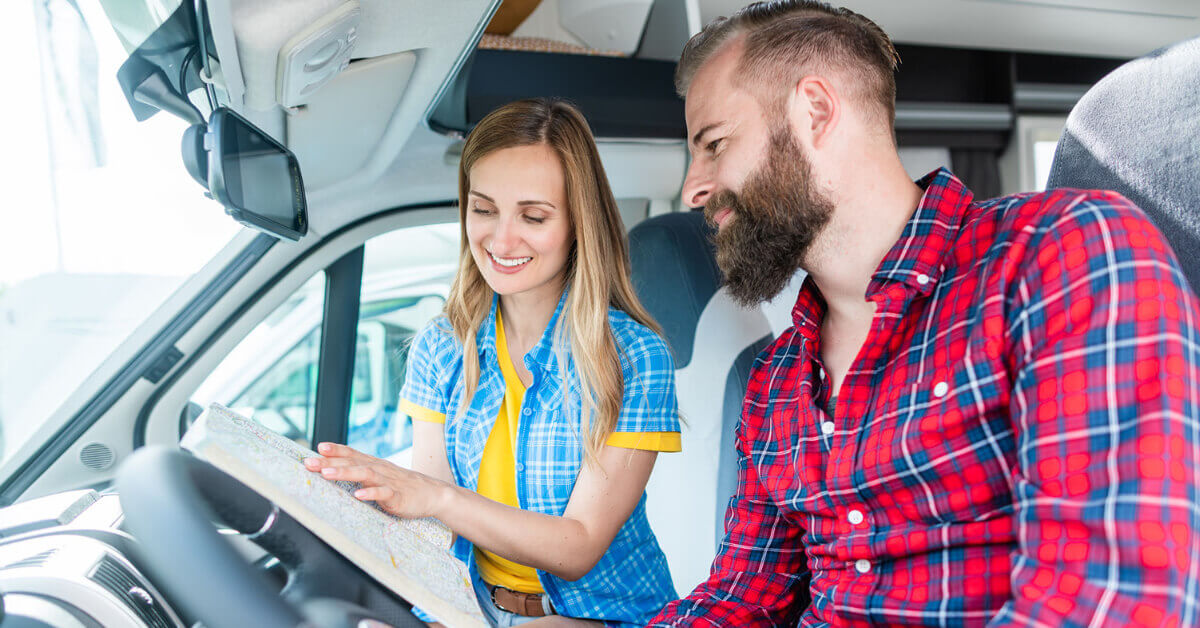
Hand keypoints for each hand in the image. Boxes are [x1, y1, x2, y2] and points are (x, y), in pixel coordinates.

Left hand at [303, 442, 451, 518]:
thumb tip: (337, 472)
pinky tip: (359, 495)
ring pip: (365, 474)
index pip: (353, 453)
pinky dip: (371, 493)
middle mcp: (380, 469)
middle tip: (310, 462)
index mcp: (375, 465)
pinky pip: (384, 493)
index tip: (318, 447)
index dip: (336, 450)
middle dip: (330, 461)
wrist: (434, 494)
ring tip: (328, 474)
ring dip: (345, 472)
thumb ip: (363, 474)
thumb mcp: (382, 477)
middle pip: (353, 462)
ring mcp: (389, 482)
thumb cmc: (404, 487)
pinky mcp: (398, 496)